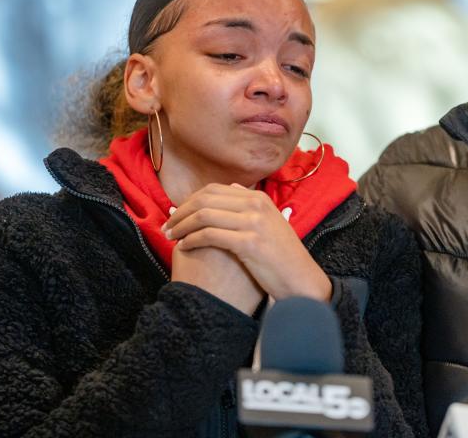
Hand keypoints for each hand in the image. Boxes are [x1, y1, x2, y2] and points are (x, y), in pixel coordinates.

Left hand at [164, 184, 332, 301]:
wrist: (301, 280)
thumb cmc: (283, 257)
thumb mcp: (271, 223)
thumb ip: (251, 205)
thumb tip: (232, 188)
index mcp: (259, 199)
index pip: (214, 189)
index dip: (190, 200)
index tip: (177, 213)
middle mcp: (256, 205)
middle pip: (205, 199)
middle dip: (181, 211)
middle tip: (166, 225)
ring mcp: (253, 222)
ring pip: (204, 215)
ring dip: (181, 225)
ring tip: (170, 236)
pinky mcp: (249, 242)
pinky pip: (209, 235)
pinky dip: (191, 239)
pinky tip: (183, 247)